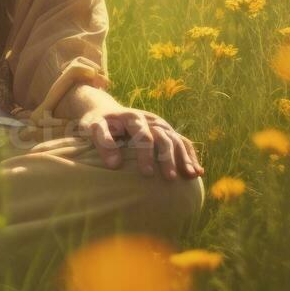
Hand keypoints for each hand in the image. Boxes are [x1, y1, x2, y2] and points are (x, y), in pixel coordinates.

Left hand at [60, 85, 204, 179]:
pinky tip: (197, 172)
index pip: (142, 135)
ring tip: (189, 176)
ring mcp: (160, 125)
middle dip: (168, 158)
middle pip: (163, 137)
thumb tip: (114, 166)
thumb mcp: (92, 128)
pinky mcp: (166, 131)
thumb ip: (102, 143)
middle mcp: (149, 119)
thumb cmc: (98, 123)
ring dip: (184, 157)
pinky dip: (190, 156)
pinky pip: (182, 142)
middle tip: (170, 179)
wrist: (107, 112)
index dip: (146, 154)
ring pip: (176, 139)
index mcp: (131, 117)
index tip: (147, 173)